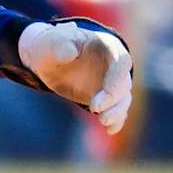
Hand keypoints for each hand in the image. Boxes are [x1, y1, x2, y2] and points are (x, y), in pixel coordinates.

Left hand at [18, 20, 132, 133]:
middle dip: (113, 98)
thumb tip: (70, 52)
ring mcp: (111, 81)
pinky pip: (117, 110)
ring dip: (117, 111)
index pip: (121, 60)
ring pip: (123, 98)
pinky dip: (116, 120)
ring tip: (103, 121)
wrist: (48, 59)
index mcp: (105, 45)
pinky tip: (110, 130)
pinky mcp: (106, 98)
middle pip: (124, 82)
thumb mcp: (50, 43)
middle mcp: (113, 64)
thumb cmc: (51, 46)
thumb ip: (59, 44)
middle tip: (94, 109)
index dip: (117, 76)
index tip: (106, 90)